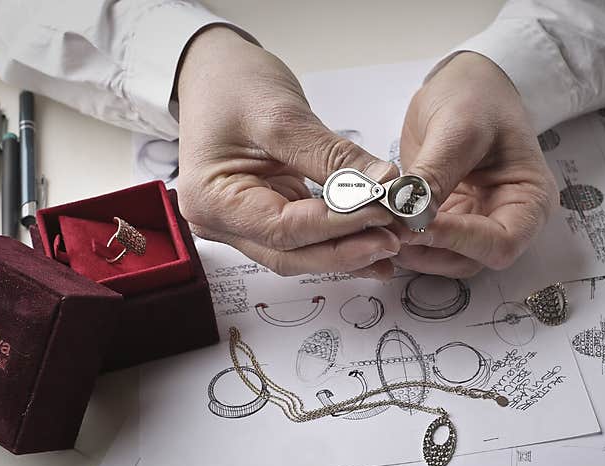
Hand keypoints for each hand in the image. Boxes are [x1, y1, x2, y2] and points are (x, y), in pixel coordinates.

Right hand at [175, 27, 399, 278]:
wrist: (214, 72)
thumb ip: (333, 157)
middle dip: (344, 251)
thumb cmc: (231, 85)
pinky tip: (371, 242)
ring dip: (345, 253)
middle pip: (290, 254)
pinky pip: (305, 239)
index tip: (380, 213)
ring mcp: (243, 224)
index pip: (283, 230)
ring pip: (299, 254)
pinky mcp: (267, 216)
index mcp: (212, 200)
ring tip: (389, 243)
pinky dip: (338, 241)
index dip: (336, 227)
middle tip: (391, 239)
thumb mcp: (282, 115)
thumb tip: (384, 183)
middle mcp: (222, 222)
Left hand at [393, 52, 557, 277]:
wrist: (467, 82)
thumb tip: (408, 215)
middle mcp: (505, 220)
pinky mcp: (446, 219)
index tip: (416, 226)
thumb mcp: (459, 129)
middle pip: (470, 260)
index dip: (457, 241)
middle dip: (428, 251)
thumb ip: (435, 175)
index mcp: (530, 201)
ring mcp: (473, 222)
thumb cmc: (478, 97)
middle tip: (388, 230)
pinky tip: (379, 222)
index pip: (500, 243)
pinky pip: (424, 242)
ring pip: (443, 259)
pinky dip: (402, 237)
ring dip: (411, 250)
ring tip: (380, 226)